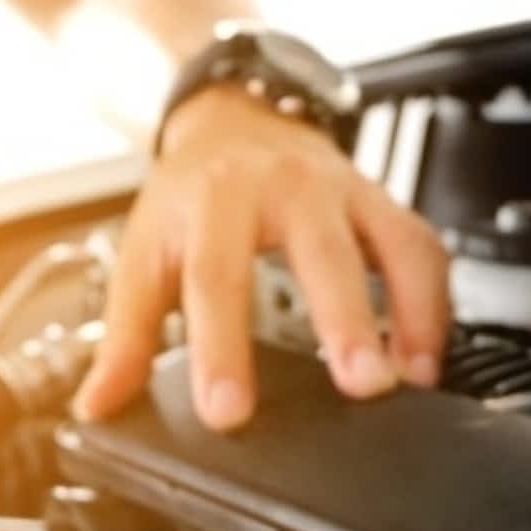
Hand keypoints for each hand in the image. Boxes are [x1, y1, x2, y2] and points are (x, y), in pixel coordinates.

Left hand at [73, 85, 450, 433]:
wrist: (238, 119)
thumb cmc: (192, 193)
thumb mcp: (144, 253)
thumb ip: (124, 336)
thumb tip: (97, 406)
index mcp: (215, 200)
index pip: (216, 278)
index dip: (222, 349)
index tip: (228, 412)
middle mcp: (286, 187)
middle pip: (322, 253)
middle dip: (346, 321)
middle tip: (362, 385)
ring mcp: (343, 192)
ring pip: (391, 245)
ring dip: (410, 314)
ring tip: (412, 379)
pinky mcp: (383, 203)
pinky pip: (423, 251)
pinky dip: (432, 306)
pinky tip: (426, 360)